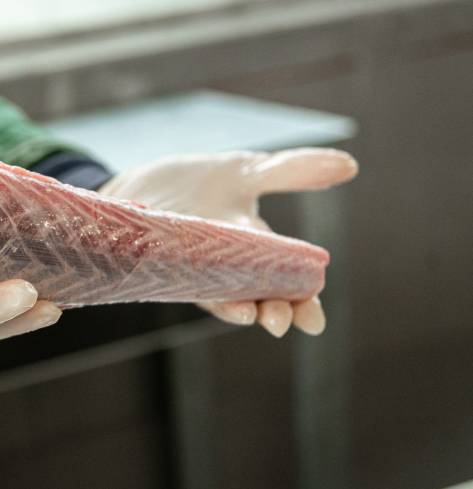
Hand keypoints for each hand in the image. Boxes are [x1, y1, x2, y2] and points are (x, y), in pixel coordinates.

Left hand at [99, 148, 357, 336]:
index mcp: (254, 251)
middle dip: (272, 311)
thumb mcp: (248, 172)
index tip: (314, 321)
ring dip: (236, 308)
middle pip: (257, 297)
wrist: (138, 185)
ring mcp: (192, 268)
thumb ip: (293, 171)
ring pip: (220, 296)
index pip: (286, 283)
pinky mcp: (159, 264)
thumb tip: (350, 166)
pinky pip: (181, 284)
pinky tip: (211, 298)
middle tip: (281, 322)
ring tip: (251, 316)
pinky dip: (197, 291)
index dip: (302, 305)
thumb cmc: (197, 185)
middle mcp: (225, 268)